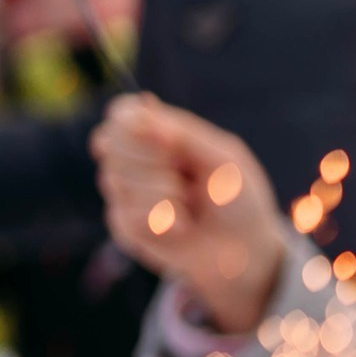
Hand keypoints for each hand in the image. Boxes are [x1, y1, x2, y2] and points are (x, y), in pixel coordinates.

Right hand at [92, 94, 285, 331]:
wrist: (246, 251)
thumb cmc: (239, 199)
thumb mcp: (224, 159)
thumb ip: (185, 133)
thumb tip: (143, 105)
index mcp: (160, 135)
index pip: (122, 113)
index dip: (132, 123)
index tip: (166, 142)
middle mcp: (135, 160)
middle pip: (110, 142)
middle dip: (152, 160)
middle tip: (186, 178)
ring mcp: (126, 193)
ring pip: (115, 179)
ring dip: (163, 193)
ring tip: (189, 204)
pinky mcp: (125, 227)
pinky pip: (126, 215)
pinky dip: (162, 220)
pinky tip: (181, 226)